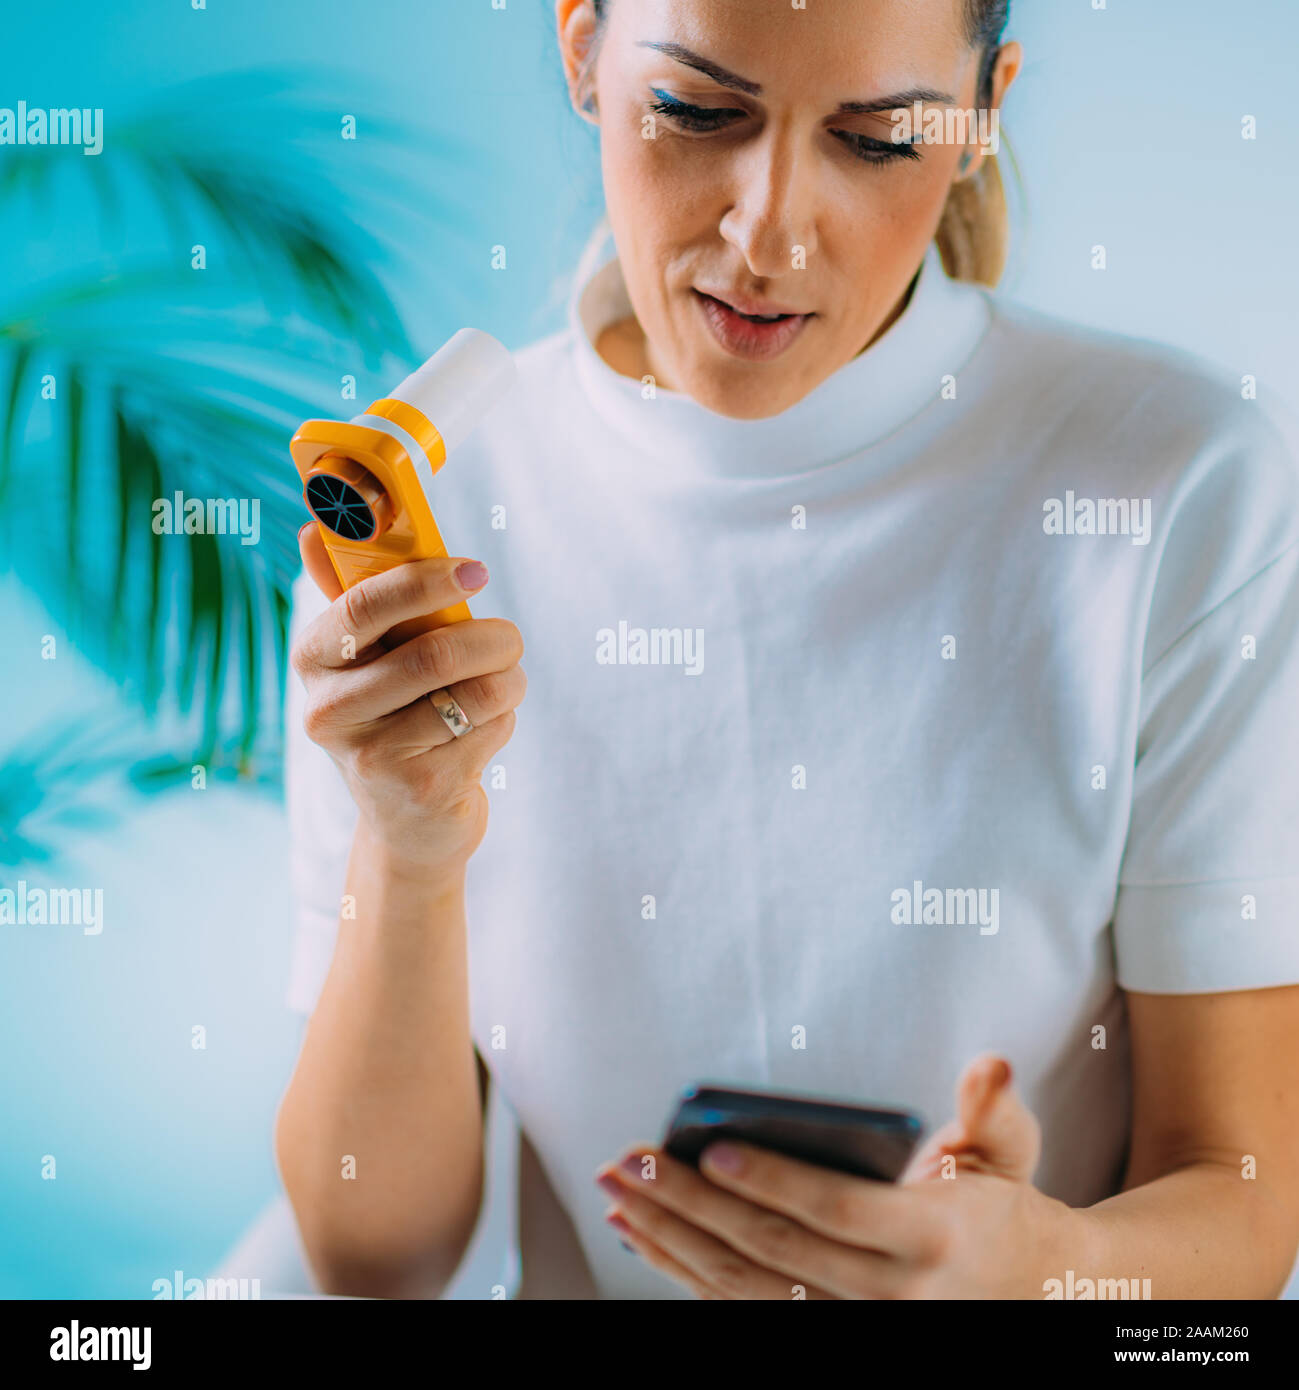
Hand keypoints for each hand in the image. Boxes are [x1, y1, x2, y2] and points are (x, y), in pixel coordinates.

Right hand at [291, 523, 526, 876]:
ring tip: (506, 682)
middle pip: (434, 654)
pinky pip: (489, 728)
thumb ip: (353, 593)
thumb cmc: (394, 715)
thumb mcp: (368, 658)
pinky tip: (485, 729)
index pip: (363, 606)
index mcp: (313, 659)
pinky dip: (505, 719)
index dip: (425, 581)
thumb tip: (315, 527)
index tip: (476, 570)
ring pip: (475, 692)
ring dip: (509, 680)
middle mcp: (330, 710)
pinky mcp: (421, 787)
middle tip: (511, 637)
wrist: (407, 820)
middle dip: (493, 639)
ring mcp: (373, 756)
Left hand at [594, 1055, 1086, 1298]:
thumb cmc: (1005, 1213)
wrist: (1036, 1295)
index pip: (834, 1210)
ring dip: (671, 1242)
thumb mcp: (1010, 1157)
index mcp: (928, 1237)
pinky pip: (744, 1309)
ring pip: (744, 1289)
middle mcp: (887, 1295)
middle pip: (771, 1250)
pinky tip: (646, 1239)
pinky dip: (686, 1275)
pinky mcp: (828, 1332)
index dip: (772, 1180)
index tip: (712, 1150)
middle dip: (689, 1204)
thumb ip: (994, 1111)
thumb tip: (992, 1064)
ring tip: (618, 1197)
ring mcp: (854, 1324)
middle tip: (630, 1163)